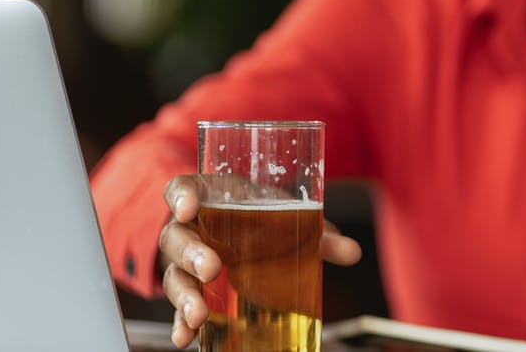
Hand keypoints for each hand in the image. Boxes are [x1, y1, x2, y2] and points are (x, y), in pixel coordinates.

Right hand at [159, 175, 362, 347]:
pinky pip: (178, 307)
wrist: (243, 235)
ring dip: (184, 296)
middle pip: (177, 237)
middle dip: (191, 254)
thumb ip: (317, 232)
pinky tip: (185, 338)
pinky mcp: (192, 290)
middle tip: (211, 268)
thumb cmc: (261, 218)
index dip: (181, 196)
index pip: (183, 188)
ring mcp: (186, 262)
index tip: (188, 207)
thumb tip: (351, 252)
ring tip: (198, 314)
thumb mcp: (286, 217)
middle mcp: (190, 228)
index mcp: (210, 198)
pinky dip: (180, 324)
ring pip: (174, 274)